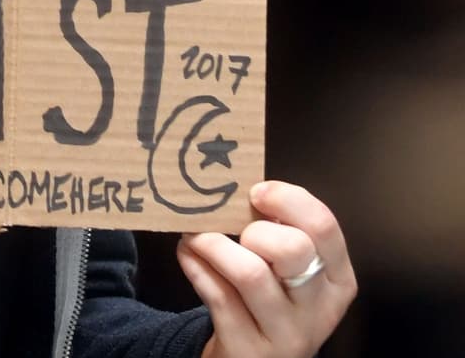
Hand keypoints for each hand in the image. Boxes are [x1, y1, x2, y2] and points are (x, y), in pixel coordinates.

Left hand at [179, 180, 355, 356]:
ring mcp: (287, 336)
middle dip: (255, 229)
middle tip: (235, 229)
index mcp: (336, 278)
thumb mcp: (290, 270)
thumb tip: (234, 183)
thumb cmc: (271, 298)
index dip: (287, 199)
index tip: (255, 192)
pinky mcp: (249, 351)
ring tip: (196, 235)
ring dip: (212, 244)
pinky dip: (195, 266)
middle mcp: (319, 310)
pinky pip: (218, 296)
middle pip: (293, 249)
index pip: (324, 227)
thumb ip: (278, 230)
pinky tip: (188, 255)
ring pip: (250, 273)